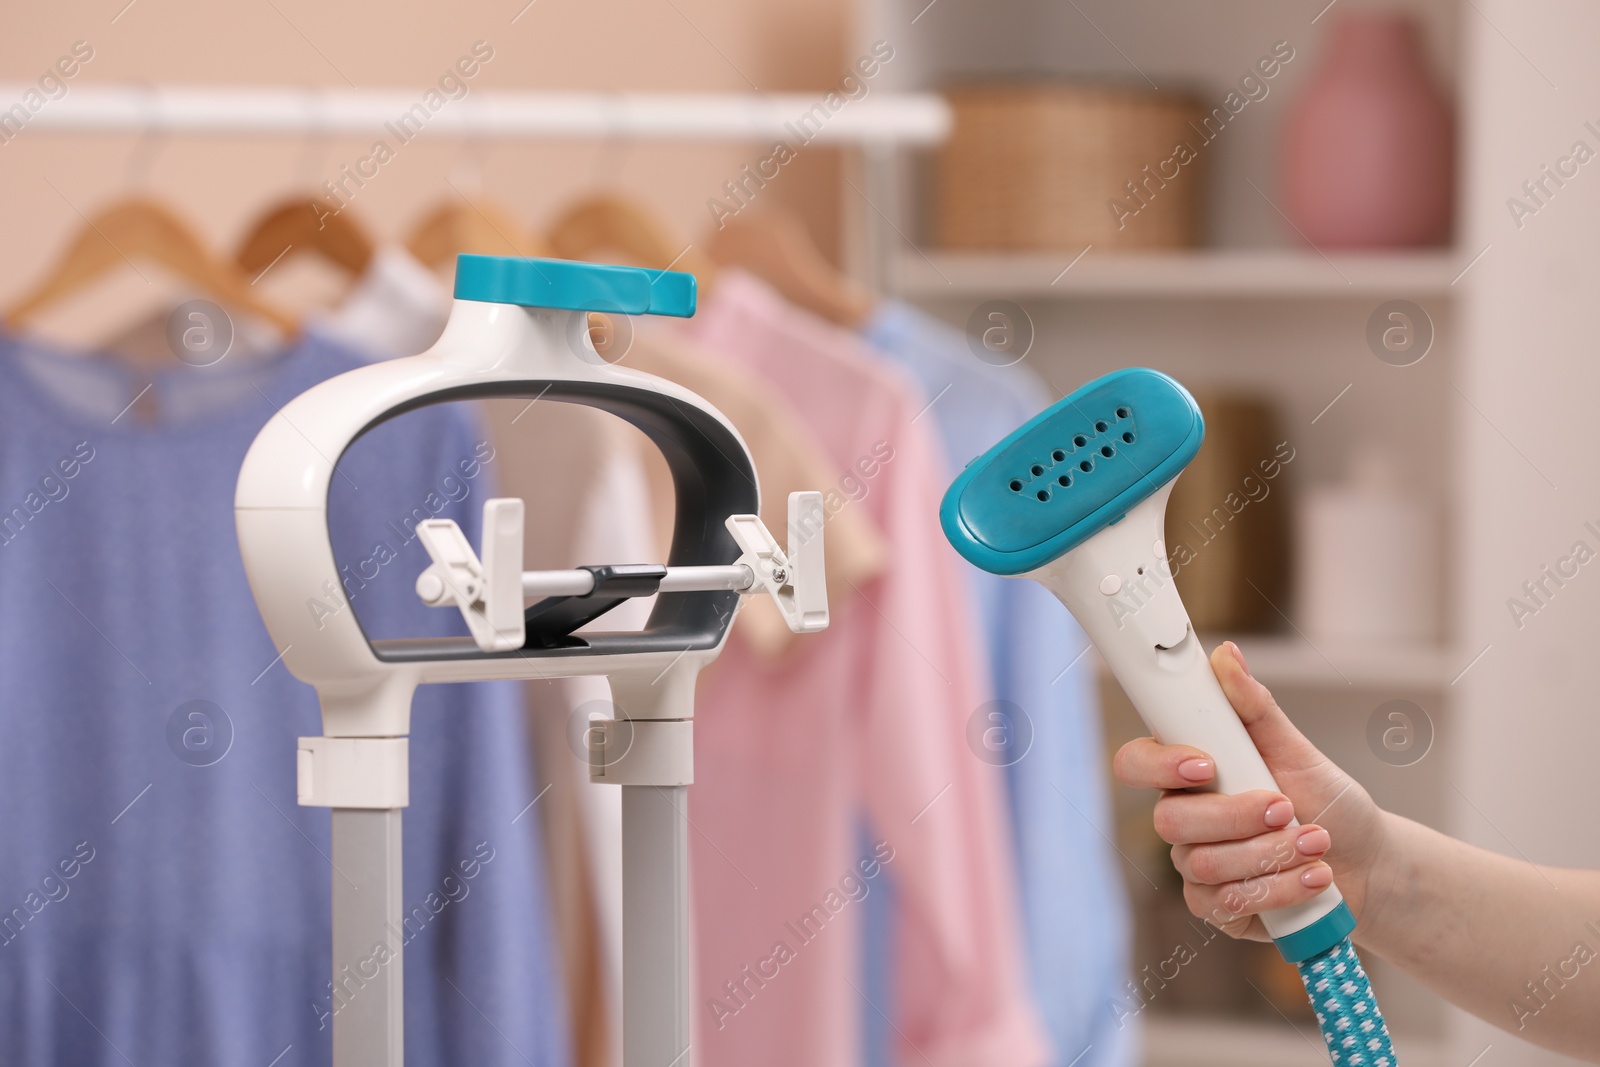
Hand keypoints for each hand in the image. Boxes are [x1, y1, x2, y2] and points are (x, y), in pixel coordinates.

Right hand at [1112, 640, 1391, 940]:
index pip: (1135, 763)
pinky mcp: (1218, 908)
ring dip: (1268, 854)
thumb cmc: (1327, 801)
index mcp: (1188, 772)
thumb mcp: (1297, 750)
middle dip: (1235, 816)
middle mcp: (1184, 819)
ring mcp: (1196, 866)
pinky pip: (1224, 904)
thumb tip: (1226, 654)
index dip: (1158, 764)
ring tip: (1317, 844)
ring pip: (1203, 864)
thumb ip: (1256, 708)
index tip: (1206, 764)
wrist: (1367, 864)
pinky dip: (1276, 889)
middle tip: (1285, 808)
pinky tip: (1312, 878)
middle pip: (1171, 820)